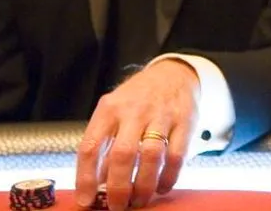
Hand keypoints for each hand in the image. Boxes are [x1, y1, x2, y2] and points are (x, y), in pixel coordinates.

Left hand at [75, 59, 198, 209]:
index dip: (86, 177)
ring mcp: (161, 115)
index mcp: (109, 109)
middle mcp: (133, 110)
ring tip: (139, 200)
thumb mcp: (114, 112)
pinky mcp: (185, 121)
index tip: (86, 200)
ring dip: (144, 185)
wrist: (173, 74)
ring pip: (150, 155)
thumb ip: (105, 143)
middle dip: (118, 187)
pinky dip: (169, 176)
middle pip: (122, 154)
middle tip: (117, 206)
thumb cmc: (137, 99)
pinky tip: (162, 187)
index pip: (90, 146)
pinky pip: (176, 155)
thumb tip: (96, 182)